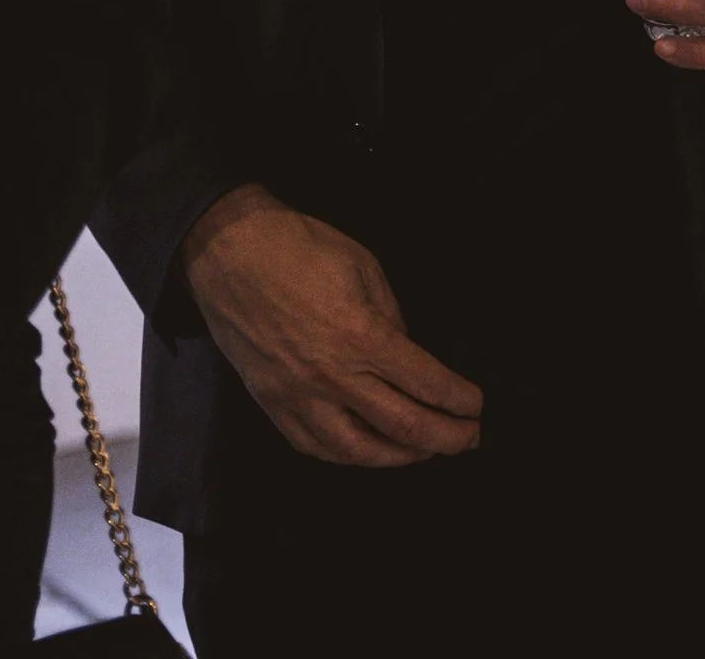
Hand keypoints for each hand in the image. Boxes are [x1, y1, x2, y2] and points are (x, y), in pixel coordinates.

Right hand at [180, 185, 483, 467]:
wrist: (228, 252)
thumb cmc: (301, 248)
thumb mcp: (365, 267)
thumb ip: (391, 318)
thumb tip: (408, 354)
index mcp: (362, 336)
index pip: (425, 383)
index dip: (458, 400)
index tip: (476, 406)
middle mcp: (332, 376)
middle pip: (402, 426)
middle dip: (445, 438)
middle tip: (468, 439)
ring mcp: (297, 396)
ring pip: (357, 450)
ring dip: (399, 457)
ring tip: (424, 451)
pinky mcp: (271, 404)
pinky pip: (314, 447)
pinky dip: (347, 456)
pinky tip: (367, 451)